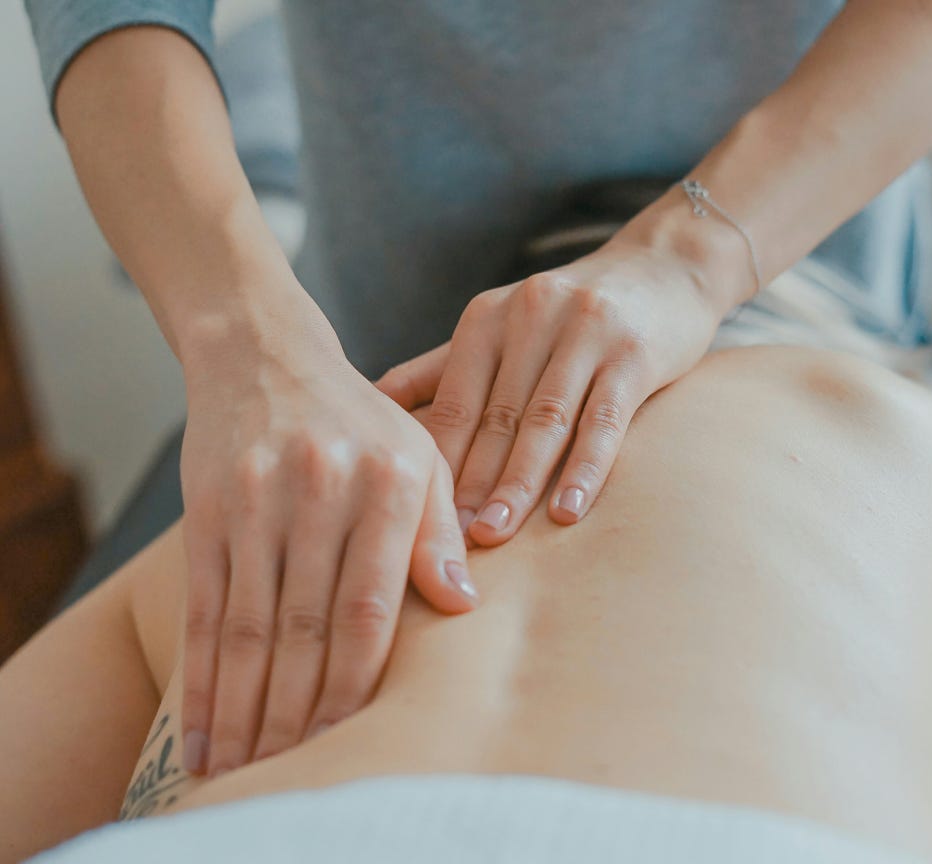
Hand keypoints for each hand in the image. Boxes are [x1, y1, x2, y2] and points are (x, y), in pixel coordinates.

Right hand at [178, 293, 477, 776]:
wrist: (265, 355)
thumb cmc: (359, 420)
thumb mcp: (419, 456)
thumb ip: (439, 531)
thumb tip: (462, 607)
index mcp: (389, 482)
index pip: (371, 607)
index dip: (357, 683)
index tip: (351, 739)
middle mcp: (322, 489)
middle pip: (306, 626)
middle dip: (297, 712)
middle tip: (290, 773)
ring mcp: (257, 498)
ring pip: (249, 626)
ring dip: (245, 707)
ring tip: (241, 768)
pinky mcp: (207, 508)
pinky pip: (204, 605)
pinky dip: (200, 674)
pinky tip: (201, 725)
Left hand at [375, 227, 731, 546]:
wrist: (663, 267)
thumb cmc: (569, 313)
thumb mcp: (500, 326)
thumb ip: (441, 367)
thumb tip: (372, 403)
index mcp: (487, 318)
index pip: (453, 402)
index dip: (436, 462)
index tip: (416, 518)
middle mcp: (530, 317)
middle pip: (495, 417)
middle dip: (471, 483)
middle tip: (449, 541)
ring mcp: (585, 332)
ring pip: (545, 421)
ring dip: (518, 483)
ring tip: (495, 534)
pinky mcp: (634, 353)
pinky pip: (605, 419)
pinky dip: (585, 468)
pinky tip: (567, 512)